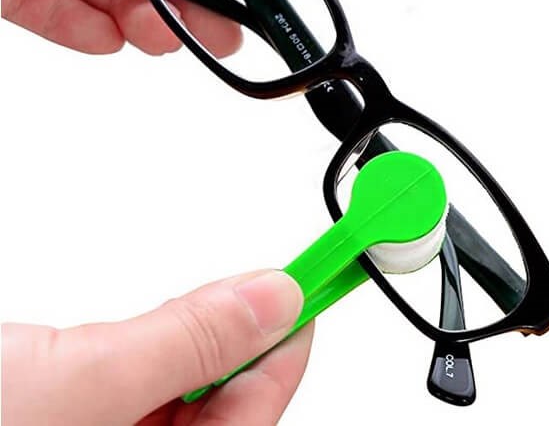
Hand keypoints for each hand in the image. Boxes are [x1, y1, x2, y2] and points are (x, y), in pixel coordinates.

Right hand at [2, 270, 312, 424]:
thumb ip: (189, 342)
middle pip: (229, 398)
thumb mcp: (91, 380)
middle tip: (278, 280)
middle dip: (253, 335)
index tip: (314, 283)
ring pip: (190, 383)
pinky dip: (168, 342)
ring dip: (212, 335)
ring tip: (230, 294)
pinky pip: (152, 377)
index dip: (290, 340)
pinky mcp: (92, 410)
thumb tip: (273, 299)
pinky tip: (173, 323)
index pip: (257, 408)